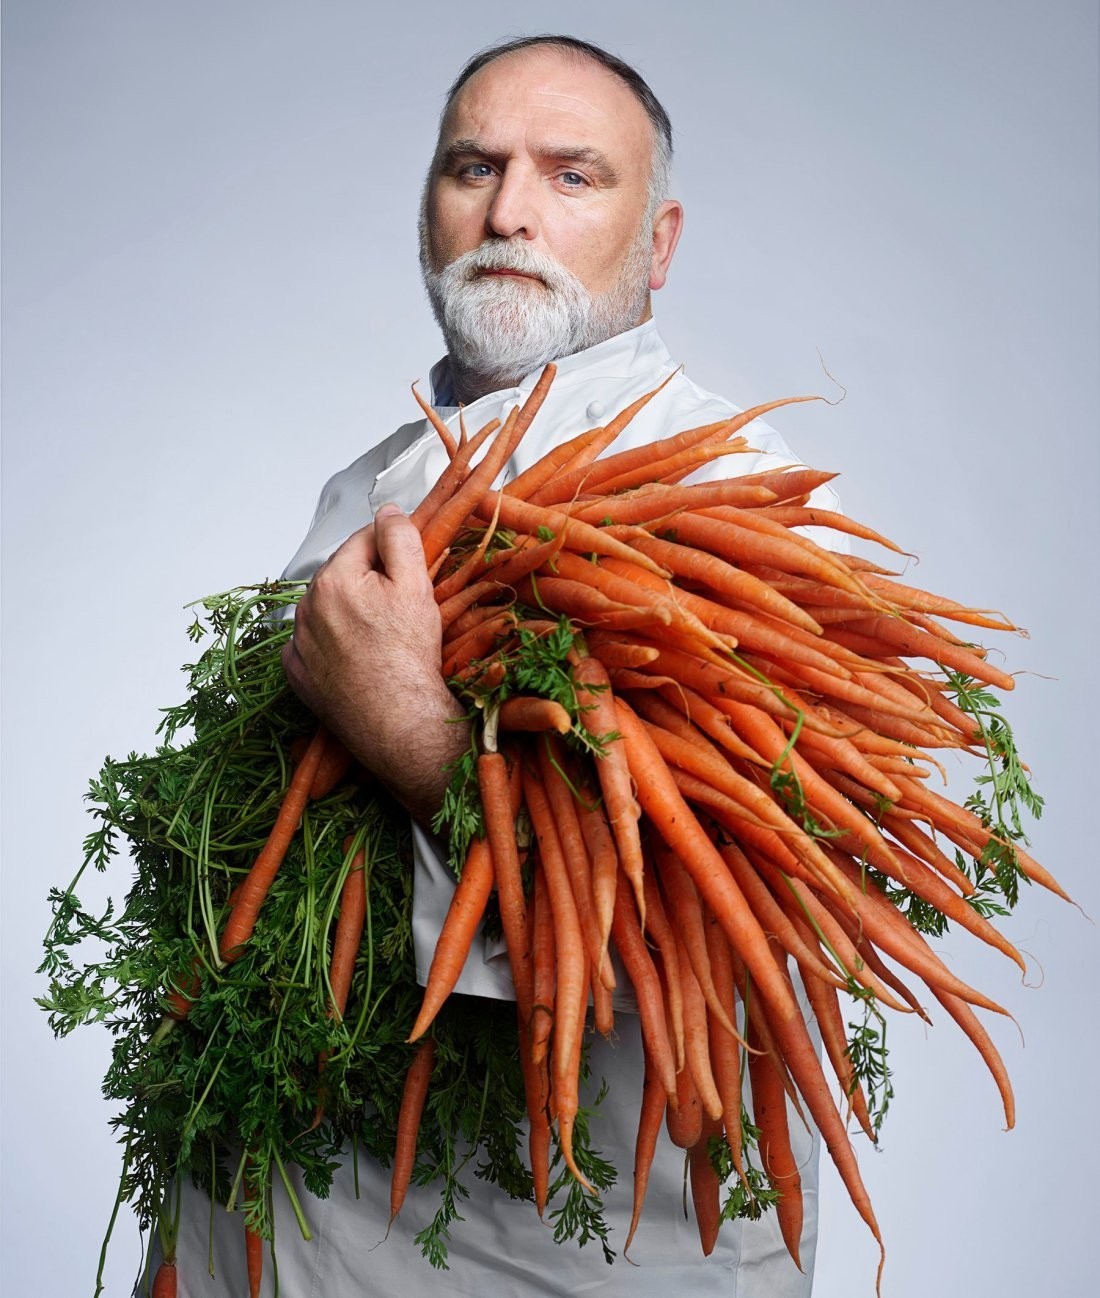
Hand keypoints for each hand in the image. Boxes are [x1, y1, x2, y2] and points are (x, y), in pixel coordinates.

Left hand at [282, 504, 468, 825]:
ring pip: (326, 609)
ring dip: (349, 611)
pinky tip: (357, 656)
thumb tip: (388, 511)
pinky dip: (330, 644)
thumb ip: (400, 538)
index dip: (391, 549)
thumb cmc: (410, 658)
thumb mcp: (416, 586)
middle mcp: (307, 607)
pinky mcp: (298, 674)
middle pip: (343, 575)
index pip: (363, 541)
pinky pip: (311, 645)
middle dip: (369, 581)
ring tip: (382, 636)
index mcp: (334, 579)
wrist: (399, 722)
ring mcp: (299, 643)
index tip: (410, 568)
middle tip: (401, 608)